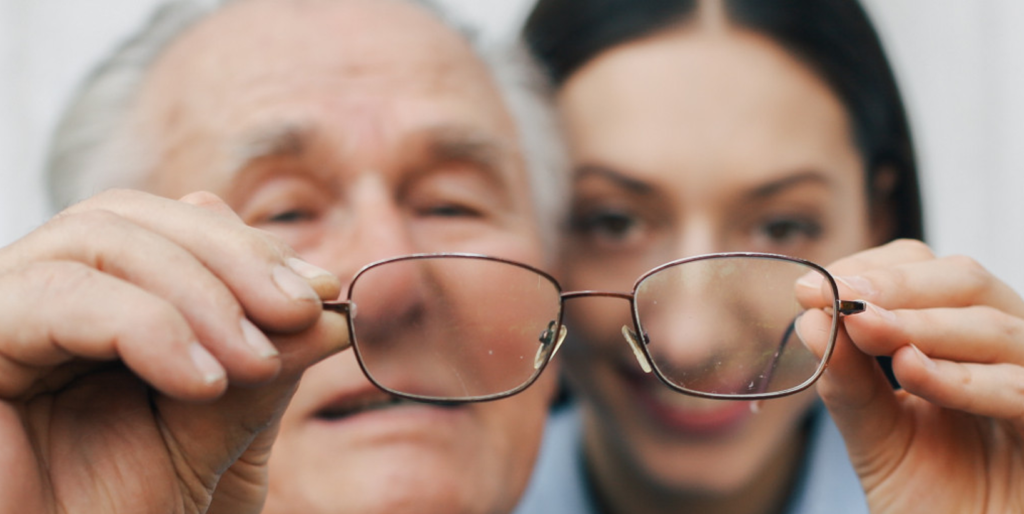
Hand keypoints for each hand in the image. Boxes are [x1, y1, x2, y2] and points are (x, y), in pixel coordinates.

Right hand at [0, 190, 347, 513]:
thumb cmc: (121, 511)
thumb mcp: (215, 428)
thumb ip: (265, 363)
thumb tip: (331, 308)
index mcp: (95, 302)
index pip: (167, 226)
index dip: (246, 248)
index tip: (321, 292)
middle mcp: (39, 296)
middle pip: (131, 216)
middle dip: (232, 258)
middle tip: (302, 312)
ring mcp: (0, 315)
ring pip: (97, 238)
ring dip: (200, 292)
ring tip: (257, 361)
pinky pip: (52, 296)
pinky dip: (143, 324)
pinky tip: (203, 380)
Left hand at [796, 239, 1023, 512]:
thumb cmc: (929, 496)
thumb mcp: (875, 432)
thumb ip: (847, 379)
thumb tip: (811, 319)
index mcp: (964, 339)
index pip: (929, 272)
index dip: (875, 270)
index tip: (812, 288)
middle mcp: (1008, 351)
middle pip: (968, 282)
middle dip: (896, 286)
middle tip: (839, 298)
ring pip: (997, 327)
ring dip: (923, 323)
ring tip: (863, 326)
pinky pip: (1018, 389)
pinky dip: (958, 377)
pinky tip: (909, 370)